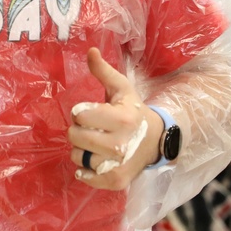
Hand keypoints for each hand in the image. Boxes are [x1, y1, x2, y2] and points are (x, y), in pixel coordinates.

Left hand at [68, 48, 163, 190]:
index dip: (80, 112)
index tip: (91, 113)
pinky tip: (95, 159)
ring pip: (78, 156)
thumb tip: (90, 50)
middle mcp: (121, 143)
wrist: (156, 140)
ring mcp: (118, 164)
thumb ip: (103, 71)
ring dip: (81, 149)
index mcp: (121, 118)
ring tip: (95, 144)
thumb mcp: (121, 88)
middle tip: (93, 128)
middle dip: (79, 130)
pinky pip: (85, 177)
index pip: (79, 116)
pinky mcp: (117, 180)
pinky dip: (85, 170)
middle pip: (75, 136)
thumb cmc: (133, 110)